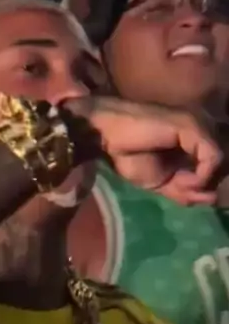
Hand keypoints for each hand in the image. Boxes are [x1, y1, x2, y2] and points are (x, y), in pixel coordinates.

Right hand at [67, 97, 220, 205]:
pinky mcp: (192, 126)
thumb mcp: (162, 183)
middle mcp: (202, 128)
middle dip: (204, 188)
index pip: (216, 166)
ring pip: (220, 163)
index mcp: (195, 140)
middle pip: (221, 165)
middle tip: (183, 194)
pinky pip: (212, 158)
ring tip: (178, 186)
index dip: (206, 186)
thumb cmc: (128, 154)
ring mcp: (198, 124)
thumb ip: (186, 190)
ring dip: (201, 184)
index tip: (189, 197)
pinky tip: (180, 179)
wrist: (107, 137)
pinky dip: (200, 176)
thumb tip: (212, 199)